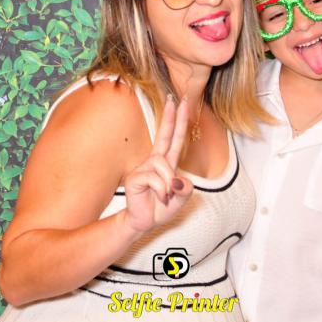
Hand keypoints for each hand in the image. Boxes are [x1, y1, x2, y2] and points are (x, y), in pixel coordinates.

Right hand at [123, 95, 193, 232]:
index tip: (181, 103)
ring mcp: (144, 168)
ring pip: (164, 165)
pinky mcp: (135, 177)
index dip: (178, 121)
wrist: (144, 222)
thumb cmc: (162, 207)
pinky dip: (161, 190)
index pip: (174, 138)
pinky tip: (157, 197)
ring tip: (165, 196)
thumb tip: (178, 180)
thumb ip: (186, 189)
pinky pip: (155, 179)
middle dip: (170, 117)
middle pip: (164, 136)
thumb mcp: (181, 198)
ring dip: (169, 183)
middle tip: (174, 99)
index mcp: (167, 162)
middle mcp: (155, 161)